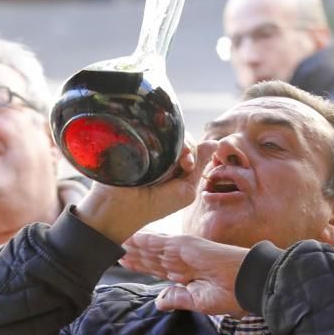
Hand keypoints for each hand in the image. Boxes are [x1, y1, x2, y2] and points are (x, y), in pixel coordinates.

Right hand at [75, 139, 207, 243]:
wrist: (119, 208)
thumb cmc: (153, 205)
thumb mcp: (185, 190)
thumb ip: (198, 167)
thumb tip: (214, 144)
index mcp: (174, 163)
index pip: (191, 145)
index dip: (194, 151)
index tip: (189, 164)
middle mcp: (161, 151)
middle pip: (181, 136)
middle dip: (187, 148)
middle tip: (183, 163)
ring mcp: (146, 143)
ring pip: (169, 131)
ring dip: (175, 143)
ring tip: (169, 160)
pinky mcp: (132, 137)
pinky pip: (149, 127)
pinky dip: (157, 135)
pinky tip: (156, 148)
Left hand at [121, 232, 249, 316]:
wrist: (248, 284)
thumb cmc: (232, 294)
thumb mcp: (199, 302)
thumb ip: (177, 299)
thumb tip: (159, 301)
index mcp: (186, 275)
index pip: (157, 269)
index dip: (139, 265)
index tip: (123, 262)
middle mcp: (182, 261)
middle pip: (150, 257)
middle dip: (132, 254)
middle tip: (110, 247)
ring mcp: (184, 252)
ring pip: (152, 248)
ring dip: (133, 245)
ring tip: (114, 240)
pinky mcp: (186, 245)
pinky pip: (161, 242)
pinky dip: (145, 240)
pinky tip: (131, 238)